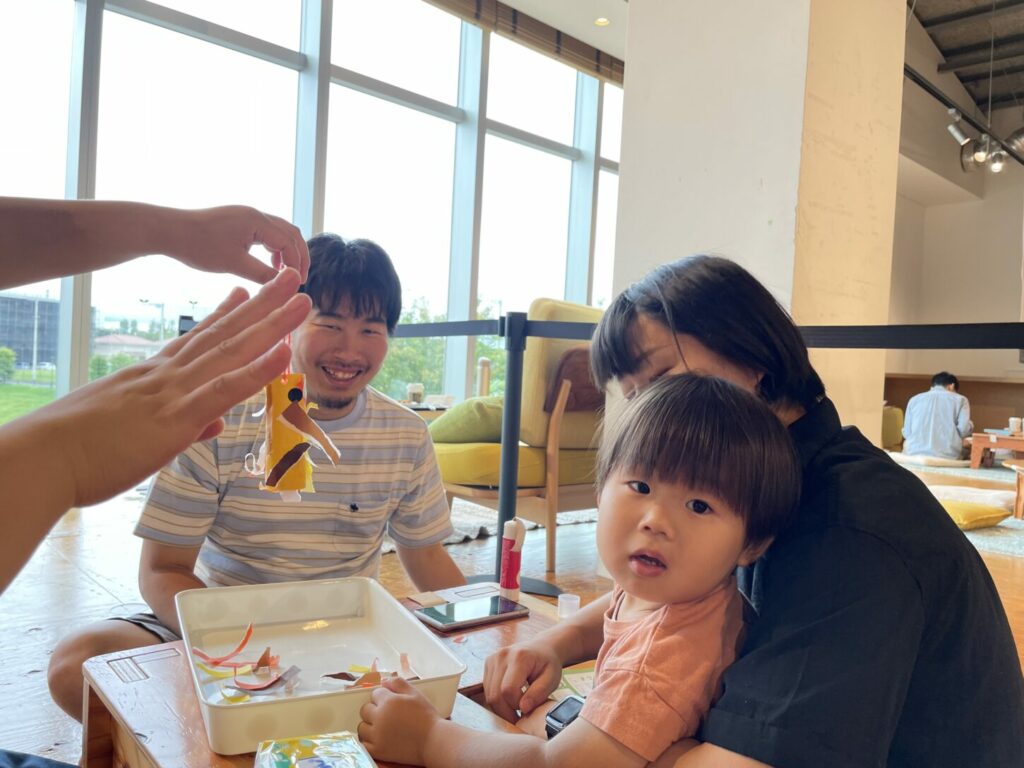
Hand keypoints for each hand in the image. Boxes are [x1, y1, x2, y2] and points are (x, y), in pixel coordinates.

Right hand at [54, 268, 310, 506]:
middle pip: (224, 333)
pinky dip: (256, 370)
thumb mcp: (133, 431)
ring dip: (272, 324)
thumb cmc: (78, 451)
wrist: (42, 459)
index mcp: (153, 376)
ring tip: (301, 299)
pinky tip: (282, 352)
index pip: (197, 339)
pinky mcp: (175, 418)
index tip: (245, 293)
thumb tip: (212, 424)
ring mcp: (173, 392)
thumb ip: (181, 426)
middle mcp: (167, 375)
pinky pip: (223, 389)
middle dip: (263, 305)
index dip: (225, 315)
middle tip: (290, 279)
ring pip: (232, 351)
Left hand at [165, 205, 309, 282]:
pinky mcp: (239, 221)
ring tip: (284, 272)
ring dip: (287, 251)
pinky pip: (266, 232)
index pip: (289, 242)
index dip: (297, 263)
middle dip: (298, 255)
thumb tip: (285, 285)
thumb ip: (262, 274)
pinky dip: (273, 248)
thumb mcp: (234, 264)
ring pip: (280, 231)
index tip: (297, 283)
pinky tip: (267, 263)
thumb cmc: (199, 246)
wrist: (170, 231)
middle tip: (299, 277)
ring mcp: (247, 216)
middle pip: (290, 233)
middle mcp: (255, 214)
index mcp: (257, 221)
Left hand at [358, 676, 440, 765]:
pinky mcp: (378, 750)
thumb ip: (398, 684)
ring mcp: (377, 735)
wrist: (433, 741)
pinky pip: (364, 744)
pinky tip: (378, 738)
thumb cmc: (426, 716)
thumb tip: (383, 680)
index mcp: (388, 702)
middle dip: (374, 709)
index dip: (383, 697)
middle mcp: (379, 717)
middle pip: (365, 709)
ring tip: (382, 727)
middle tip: (387, 714)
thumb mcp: (415, 694)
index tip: (391, 703)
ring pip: (362, 727)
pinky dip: (369, 741)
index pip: (375, 693)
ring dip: (369, 725)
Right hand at [483, 640, 564, 721]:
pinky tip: (510, 699)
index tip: (527, 710)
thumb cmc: (548, 664)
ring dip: (501, 708)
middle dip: (507, 712)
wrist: (542, 647)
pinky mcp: (488, 664)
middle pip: (495, 694)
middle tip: (520, 717)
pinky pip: (487, 690)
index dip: (516, 706)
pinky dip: (497, 700)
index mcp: (519, 657)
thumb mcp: (551, 679)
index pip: (508, 690)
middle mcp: (501, 656)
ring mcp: (492, 659)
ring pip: (489, 695)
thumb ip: (538, 694)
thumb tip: (524, 709)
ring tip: (516, 708)